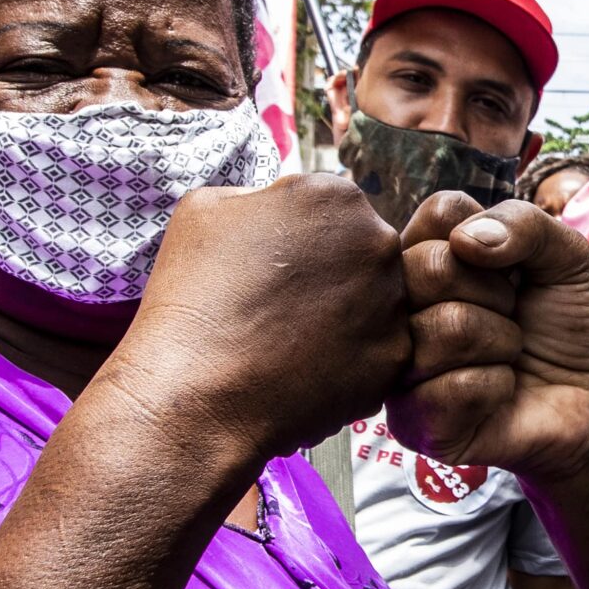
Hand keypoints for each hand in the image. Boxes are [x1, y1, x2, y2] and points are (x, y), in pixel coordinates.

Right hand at [108, 175, 412, 461]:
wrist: (198, 394)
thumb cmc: (192, 297)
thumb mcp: (204, 209)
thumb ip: (256, 195)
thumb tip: (275, 208)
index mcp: (335, 195)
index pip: (328, 210)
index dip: (296, 241)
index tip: (270, 268)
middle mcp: (378, 241)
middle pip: (360, 254)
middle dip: (329, 276)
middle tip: (283, 308)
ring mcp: (394, 301)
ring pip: (374, 303)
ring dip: (343, 317)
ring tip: (291, 342)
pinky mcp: (396, 357)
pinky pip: (377, 352)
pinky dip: (347, 362)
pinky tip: (305, 370)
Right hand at [389, 195, 588, 483]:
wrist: (584, 399)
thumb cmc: (560, 325)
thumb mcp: (563, 258)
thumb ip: (525, 222)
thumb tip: (465, 240)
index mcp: (423, 255)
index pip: (438, 212)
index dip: (492, 239)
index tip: (508, 271)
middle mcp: (399, 308)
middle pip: (429, 267)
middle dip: (497, 295)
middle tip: (511, 317)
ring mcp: (399, 366)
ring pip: (445, 327)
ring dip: (501, 343)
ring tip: (505, 356)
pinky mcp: (412, 423)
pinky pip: (454, 388)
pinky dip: (497, 387)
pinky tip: (498, 393)